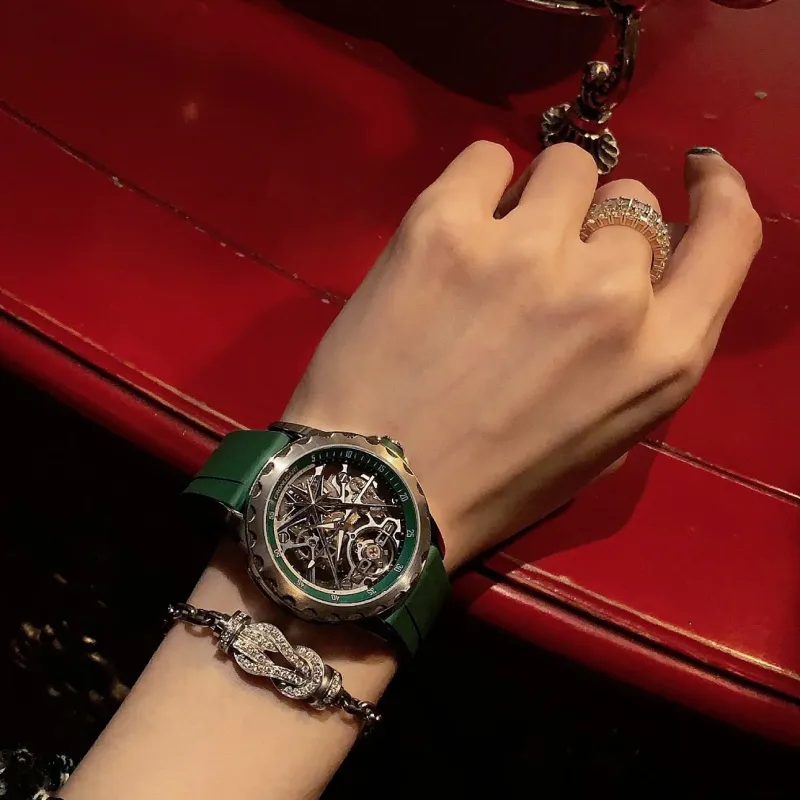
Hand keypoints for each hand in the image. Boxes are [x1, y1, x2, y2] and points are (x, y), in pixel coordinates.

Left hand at [284, 142, 761, 570]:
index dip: (717, 190)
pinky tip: (453, 233)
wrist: (376, 489)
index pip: (727, 235)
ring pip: (564, 166)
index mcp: (661, 358)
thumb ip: (638, 353)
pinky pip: (485, 158)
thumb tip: (635, 276)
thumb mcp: (605, 441)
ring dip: (540, 200)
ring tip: (492, 251)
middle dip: (593, 228)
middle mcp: (607, 294)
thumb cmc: (493, 483)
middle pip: (628, 201)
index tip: (695, 172)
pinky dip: (477, 186)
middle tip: (539, 273)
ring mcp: (525, 252)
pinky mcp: (443, 225)